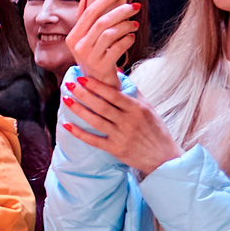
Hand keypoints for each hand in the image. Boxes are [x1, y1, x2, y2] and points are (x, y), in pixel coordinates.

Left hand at [61, 73, 178, 175]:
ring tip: (66, 99)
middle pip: (101, 106)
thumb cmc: (155, 130)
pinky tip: (67, 125)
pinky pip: (94, 140)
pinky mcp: (115, 149)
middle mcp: (129, 121)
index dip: (96, 86)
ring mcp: (121, 136)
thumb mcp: (149, 108)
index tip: (82, 78)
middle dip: (83, 94)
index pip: (113, 94)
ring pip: (95, 121)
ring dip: (78, 110)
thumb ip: (133, 91)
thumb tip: (118, 72)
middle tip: (69, 84)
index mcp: (137, 109)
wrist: (163, 158)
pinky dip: (79, 133)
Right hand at [65, 0, 138, 81]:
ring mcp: (89, 57)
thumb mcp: (85, 38)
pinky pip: (118, 47)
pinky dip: (127, 39)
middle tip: (134, 6)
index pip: (89, 12)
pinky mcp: (102, 66)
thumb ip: (85, 18)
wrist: (97, 83)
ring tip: (134, 23)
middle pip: (101, 22)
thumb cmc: (94, 55)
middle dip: (120, 11)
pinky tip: (132, 37)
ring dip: (125, 25)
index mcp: (73, 36)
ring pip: (110, 33)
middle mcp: (78, 46)